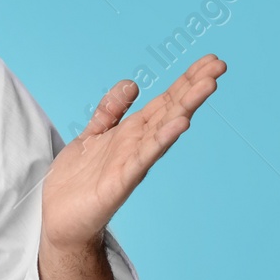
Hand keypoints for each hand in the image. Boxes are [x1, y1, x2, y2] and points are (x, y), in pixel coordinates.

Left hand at [41, 53, 226, 248]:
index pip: (165, 100)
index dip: (186, 80)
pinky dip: (161, 140)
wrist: (60, 218)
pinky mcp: (120, 181)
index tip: (211, 60)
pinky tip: (179, 124)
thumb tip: (133, 84)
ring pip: (163, 129)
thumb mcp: (93, 135)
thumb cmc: (79, 180)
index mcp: (132, 132)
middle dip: (194, 87)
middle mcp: (138, 144)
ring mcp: (132, 162)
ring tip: (208, 86)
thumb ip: (111, 110)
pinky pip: (144, 157)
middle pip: (170, 110)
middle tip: (219, 66)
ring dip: (186, 107)